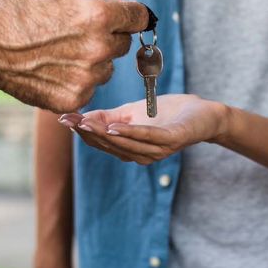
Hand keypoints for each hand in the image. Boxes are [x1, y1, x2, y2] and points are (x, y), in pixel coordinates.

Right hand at [0, 0, 148, 112]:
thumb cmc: (15, 11)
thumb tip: (122, 3)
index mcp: (98, 16)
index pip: (140, 17)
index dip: (131, 15)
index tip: (126, 18)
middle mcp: (98, 49)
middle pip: (123, 44)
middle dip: (108, 37)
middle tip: (76, 33)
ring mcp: (87, 77)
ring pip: (106, 69)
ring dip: (92, 61)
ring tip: (58, 52)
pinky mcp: (74, 99)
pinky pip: (89, 87)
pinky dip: (76, 81)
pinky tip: (51, 70)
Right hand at [58, 94, 227, 164]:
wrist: (204, 114)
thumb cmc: (169, 114)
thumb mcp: (133, 112)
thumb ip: (109, 116)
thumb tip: (82, 117)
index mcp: (130, 149)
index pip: (101, 142)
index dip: (81, 132)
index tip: (62, 118)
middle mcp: (141, 155)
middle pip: (109, 145)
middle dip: (87, 133)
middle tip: (69, 120)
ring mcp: (157, 151)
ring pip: (125, 144)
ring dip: (104, 134)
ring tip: (85, 123)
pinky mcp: (172, 140)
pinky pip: (147, 138)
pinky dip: (130, 133)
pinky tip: (115, 126)